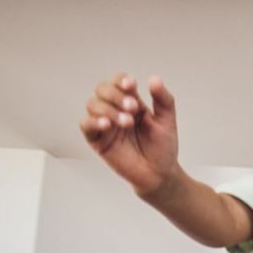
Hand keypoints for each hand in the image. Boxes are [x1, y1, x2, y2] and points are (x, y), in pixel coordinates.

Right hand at [79, 73, 179, 196]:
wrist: (160, 173)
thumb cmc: (162, 148)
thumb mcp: (167, 121)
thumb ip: (163, 100)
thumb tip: (154, 79)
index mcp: (130, 102)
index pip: (119, 82)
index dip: (122, 80)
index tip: (131, 86)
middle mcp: (114, 109)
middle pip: (102, 89)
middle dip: (116, 95)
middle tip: (133, 108)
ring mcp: (105, 124)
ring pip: (93, 104)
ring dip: (108, 109)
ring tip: (127, 122)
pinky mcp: (97, 140)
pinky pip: (86, 125)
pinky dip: (94, 121)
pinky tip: (107, 124)